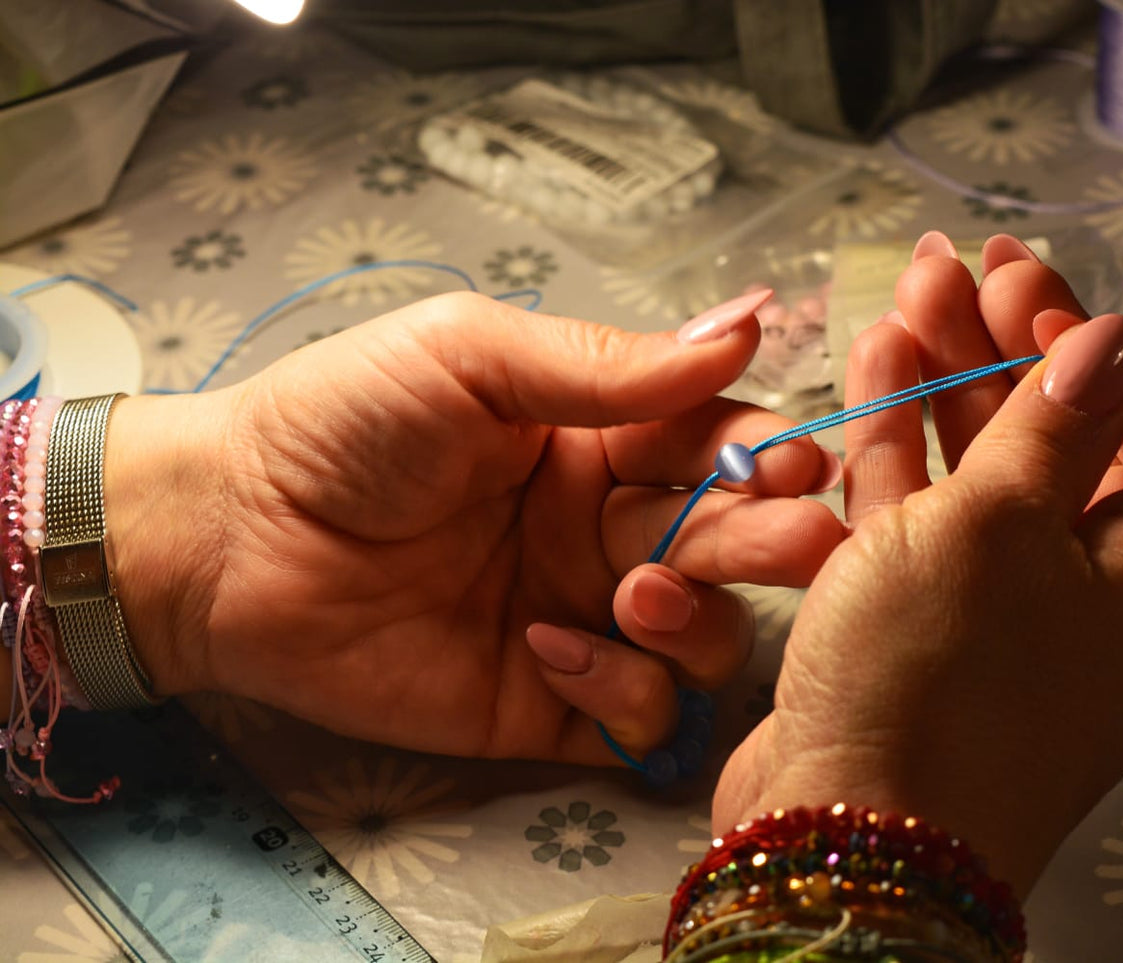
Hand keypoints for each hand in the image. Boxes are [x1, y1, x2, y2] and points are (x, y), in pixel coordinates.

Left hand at [104, 290, 844, 762]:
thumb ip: (607, 363)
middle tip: (788, 541)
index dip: (776, 457)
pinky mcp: (548, 706)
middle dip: (774, 543)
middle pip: (739, 546)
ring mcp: (586, 621)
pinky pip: (640, 719)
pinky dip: (624, 692)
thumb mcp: (471, 357)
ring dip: (699, 621)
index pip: (724, 446)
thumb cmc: (340, 425)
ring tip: (634, 595)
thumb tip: (747, 322)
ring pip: (710, 640)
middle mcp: (610, 532)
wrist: (226, 540)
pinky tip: (549, 648)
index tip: (801, 466)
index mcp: (603, 441)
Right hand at [714, 234, 1122, 894]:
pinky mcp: (915, 625)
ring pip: (986, 471)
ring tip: (912, 286)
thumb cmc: (942, 679)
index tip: (1057, 313)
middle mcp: (1087, 589)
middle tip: (970, 267)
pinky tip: (876, 363)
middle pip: (1075, 443)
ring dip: (953, 379)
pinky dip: (901, 443)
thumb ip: (1056, 425)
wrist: (846, 836)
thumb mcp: (1004, 527)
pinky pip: (921, 516)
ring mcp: (995, 609)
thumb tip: (1111, 342)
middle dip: (1023, 346)